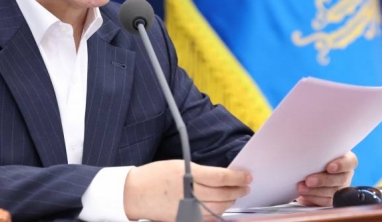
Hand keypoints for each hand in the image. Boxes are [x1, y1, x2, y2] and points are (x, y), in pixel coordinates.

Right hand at [124, 160, 250, 221]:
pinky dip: (217, 213)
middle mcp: (190, 193)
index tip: (246, 176)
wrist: (135, 193)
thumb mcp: (178, 165)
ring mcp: (188, 209)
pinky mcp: (185, 219)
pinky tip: (221, 207)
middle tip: (245, 186)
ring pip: (218, 208)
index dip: (237, 178)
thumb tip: (220, 177)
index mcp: (189, 175)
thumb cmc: (155, 175)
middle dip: (237, 190)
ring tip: (235, 195)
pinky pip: (207, 219)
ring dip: (230, 201)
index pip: (221, 178)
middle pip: (223, 194)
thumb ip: (200, 173)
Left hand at [296, 151, 357, 205]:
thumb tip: (303, 146)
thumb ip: (316, 149)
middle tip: (309, 180)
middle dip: (323, 181)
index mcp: (345, 159)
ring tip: (302, 188)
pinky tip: (304, 196)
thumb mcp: (317, 149)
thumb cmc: (314, 155)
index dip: (341, 165)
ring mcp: (340, 188)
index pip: (350, 161)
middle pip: (340, 179)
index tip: (329, 167)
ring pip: (333, 192)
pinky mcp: (332, 199)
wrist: (310, 167)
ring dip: (315, 191)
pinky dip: (313, 199)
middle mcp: (345, 174)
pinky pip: (325, 202)